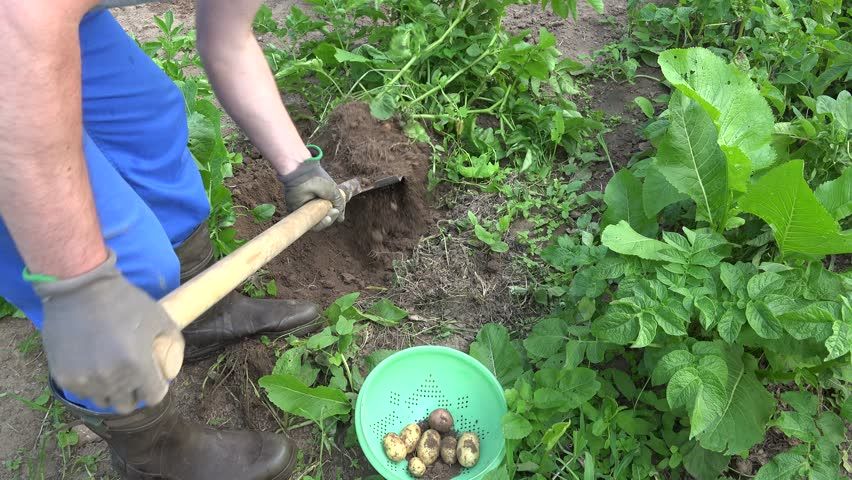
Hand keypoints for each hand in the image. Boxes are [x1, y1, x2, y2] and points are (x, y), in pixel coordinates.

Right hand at [33, 251, 183, 412]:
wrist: (80, 289)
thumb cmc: (124, 301)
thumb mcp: (159, 317)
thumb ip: (173, 342)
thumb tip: (174, 365)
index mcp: (137, 366)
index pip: (153, 397)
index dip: (157, 388)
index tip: (155, 380)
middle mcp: (111, 379)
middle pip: (127, 405)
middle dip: (134, 393)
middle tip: (134, 377)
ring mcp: (85, 380)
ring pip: (103, 401)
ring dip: (111, 392)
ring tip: (113, 373)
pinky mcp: (64, 377)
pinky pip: (83, 392)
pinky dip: (91, 385)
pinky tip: (94, 367)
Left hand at [278, 147, 344, 230]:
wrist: (304, 175)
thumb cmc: (319, 180)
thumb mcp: (335, 192)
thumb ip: (339, 205)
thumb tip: (341, 219)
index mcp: (322, 198)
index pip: (330, 211)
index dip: (335, 214)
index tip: (339, 214)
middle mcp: (314, 204)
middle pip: (324, 219)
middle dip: (331, 218)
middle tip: (334, 212)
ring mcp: (306, 209)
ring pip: (317, 223)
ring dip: (325, 222)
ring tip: (328, 217)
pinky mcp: (297, 212)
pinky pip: (308, 223)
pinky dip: (317, 224)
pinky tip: (323, 219)